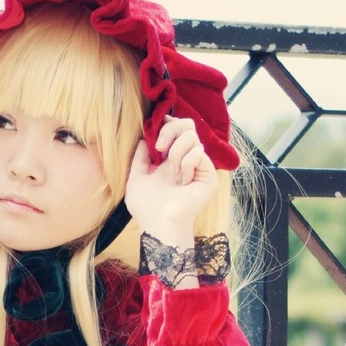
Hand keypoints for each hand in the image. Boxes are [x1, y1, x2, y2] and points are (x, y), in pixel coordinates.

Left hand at [123, 117, 217, 247]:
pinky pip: (198, 153)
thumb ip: (139, 157)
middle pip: (188, 125)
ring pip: (192, 136)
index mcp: (170, 160)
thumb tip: (144, 139)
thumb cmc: (146, 206)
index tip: (156, 127)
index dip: (168, 123)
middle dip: (170, 130)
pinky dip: (186, 164)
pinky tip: (183, 180)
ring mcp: (198, 166)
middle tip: (160, 147)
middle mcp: (186, 160)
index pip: (176, 129)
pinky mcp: (208, 174)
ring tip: (172, 172)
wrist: (159, 222)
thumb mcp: (136, 178)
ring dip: (176, 152)